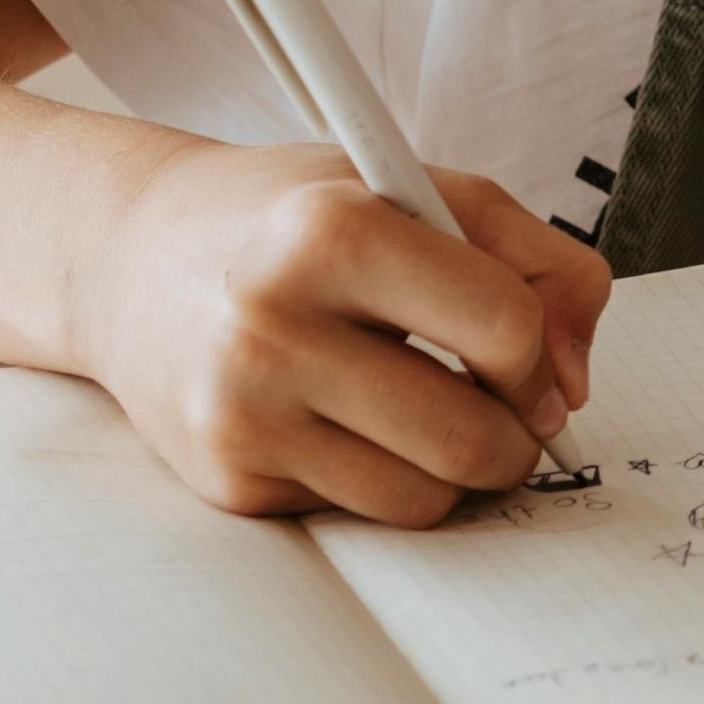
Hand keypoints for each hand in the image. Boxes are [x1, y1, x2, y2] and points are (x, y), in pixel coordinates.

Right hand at [74, 139, 610, 522]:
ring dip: (454, 469)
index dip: (540, 350)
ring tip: (426, 408)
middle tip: (501, 406)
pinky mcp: (228, 481)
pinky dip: (380, 478)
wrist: (129, 259)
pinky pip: (362, 515)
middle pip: (473, 439)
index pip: (504, 327)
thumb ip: (536, 259)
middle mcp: (274, 326)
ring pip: (425, 499)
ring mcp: (243, 414)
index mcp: (331, 232)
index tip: (525, 351)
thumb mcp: (415, 187)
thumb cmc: (292, 220)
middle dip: (516, 436)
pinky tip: (344, 420)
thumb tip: (574, 382)